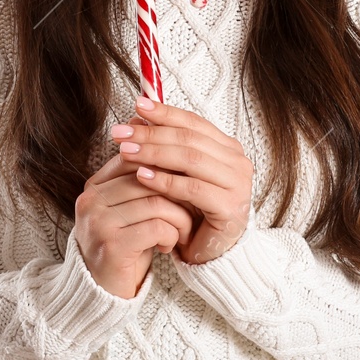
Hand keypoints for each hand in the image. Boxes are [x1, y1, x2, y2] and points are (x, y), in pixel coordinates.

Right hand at [74, 145, 198, 298]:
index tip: (185, 181)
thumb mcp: (131, 211)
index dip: (165, 167)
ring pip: (156, 202)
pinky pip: (156, 227)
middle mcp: (90, 201)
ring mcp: (98, 223)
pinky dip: (171, 235)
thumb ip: (143, 184)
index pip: (133, 158)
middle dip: (177, 193)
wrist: (104, 293)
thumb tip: (178, 153)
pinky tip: (168, 246)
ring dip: (179, 218)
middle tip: (192, 209)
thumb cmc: (125, 246)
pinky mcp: (112, 246)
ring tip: (182, 232)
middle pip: (147, 178)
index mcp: (93, 186)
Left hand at [111, 98, 253, 265]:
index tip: (137, 105)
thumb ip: (165, 146)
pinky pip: (192, 188)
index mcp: (228, 148)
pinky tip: (142, 176)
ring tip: (126, 151)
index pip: (193, 122)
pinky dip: (165, 180)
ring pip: (190, 159)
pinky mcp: (229, 207)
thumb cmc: (193, 211)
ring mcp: (237, 184)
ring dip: (154, 153)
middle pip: (189, 138)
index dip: (164, 112)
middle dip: (151, 133)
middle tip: (121, 132)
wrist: (210, 254)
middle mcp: (238, 162)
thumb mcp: (178, 174)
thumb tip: (135, 117)